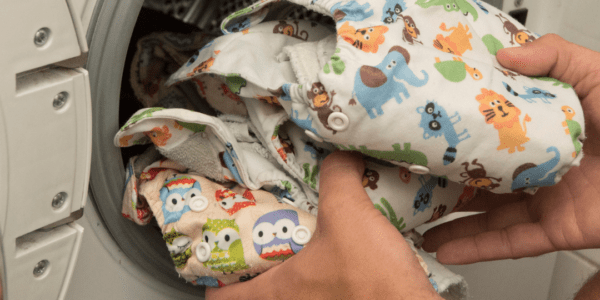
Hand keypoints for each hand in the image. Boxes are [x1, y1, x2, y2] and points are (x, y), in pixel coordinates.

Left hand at [206, 151, 440, 298]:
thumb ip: (337, 176)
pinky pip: (321, 295)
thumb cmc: (373, 280)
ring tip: (300, 245)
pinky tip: (341, 257)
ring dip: (291, 274)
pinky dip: (322, 278)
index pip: (223, 297)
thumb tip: (340, 154)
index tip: (214, 259)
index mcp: (279, 291)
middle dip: (254, 269)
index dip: (212, 279)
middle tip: (260, 243)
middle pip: (256, 295)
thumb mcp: (347, 214)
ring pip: (290, 295)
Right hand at [422, 34, 599, 263]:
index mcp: (545, 131)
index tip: (427, 130)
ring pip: (486, 215)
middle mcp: (540, 166)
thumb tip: (506, 55)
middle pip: (482, 178)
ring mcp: (546, 200)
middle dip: (445, 180)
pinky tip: (445, 247)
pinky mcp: (556, 229)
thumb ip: (556, 59)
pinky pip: (509, 242)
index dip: (459, 133)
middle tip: (410, 178)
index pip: (492, 133)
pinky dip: (476, 248)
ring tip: (413, 219)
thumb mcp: (598, 75)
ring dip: (449, 221)